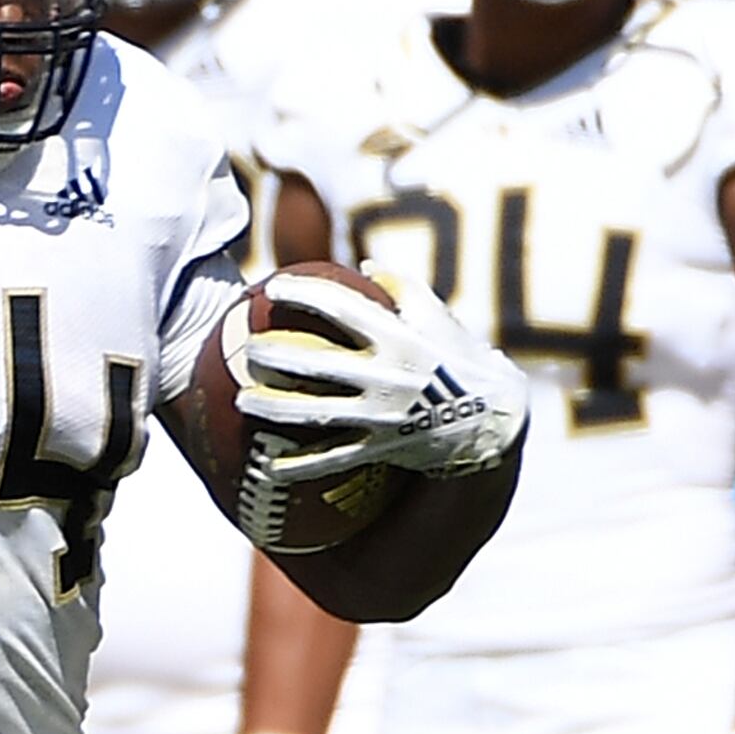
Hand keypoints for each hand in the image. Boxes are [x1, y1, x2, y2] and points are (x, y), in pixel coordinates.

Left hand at [228, 271, 528, 484]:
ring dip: (274, 408)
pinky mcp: (383, 448)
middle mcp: (387, 376)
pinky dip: (300, 466)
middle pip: (317, 364)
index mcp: (399, 338)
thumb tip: (364, 266)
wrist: (494, 422)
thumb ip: (402, 289)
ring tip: (241, 401)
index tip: (273, 287)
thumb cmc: (462, 361)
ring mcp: (383, 416)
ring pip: (316, 413)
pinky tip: (267, 467)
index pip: (341, 310)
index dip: (304, 296)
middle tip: (246, 350)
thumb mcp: (441, 318)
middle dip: (275, 355)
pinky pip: (335, 459)